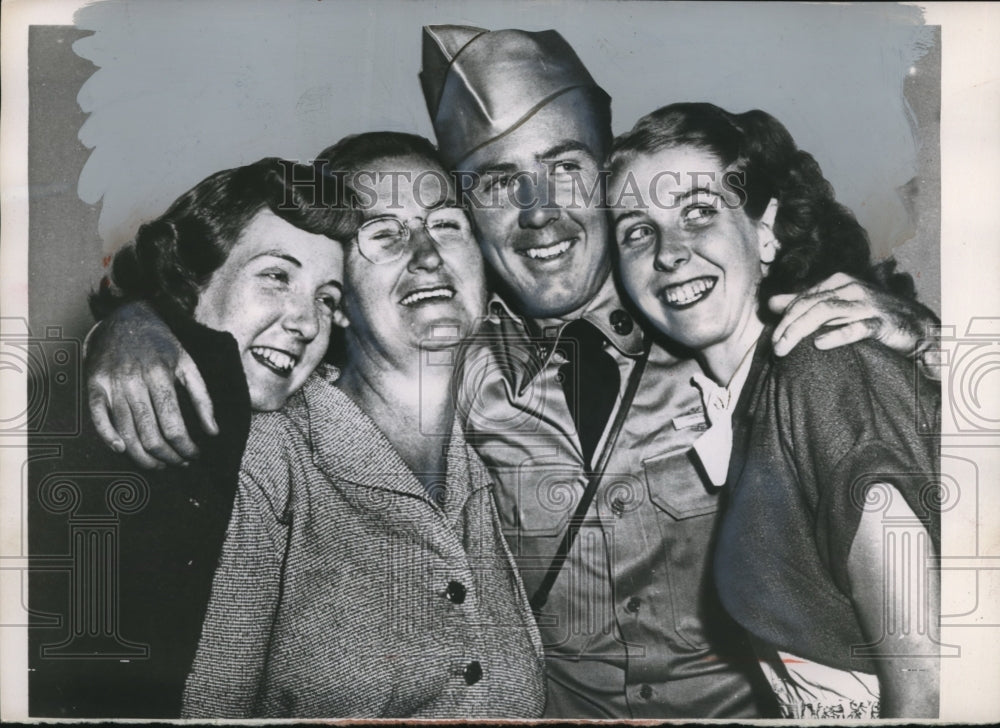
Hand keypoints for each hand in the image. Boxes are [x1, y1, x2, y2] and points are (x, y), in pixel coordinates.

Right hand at [85, 301, 216, 467]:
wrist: (126, 318)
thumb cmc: (161, 344)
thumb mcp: (188, 364)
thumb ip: (202, 398)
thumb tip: (213, 431)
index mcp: (160, 376)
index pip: (174, 425)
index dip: (186, 447)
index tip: (195, 454)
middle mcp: (133, 382)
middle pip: (150, 435)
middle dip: (168, 456)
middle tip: (179, 462)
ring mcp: (111, 385)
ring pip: (125, 433)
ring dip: (143, 456)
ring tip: (159, 464)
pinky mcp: (94, 386)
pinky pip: (97, 419)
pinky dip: (108, 438)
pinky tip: (122, 450)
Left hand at [768, 272, 937, 361]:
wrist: (919, 328)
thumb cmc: (873, 316)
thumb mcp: (837, 305)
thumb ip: (806, 303)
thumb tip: (772, 302)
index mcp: (839, 283)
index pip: (803, 298)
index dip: (784, 317)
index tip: (773, 338)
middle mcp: (851, 289)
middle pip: (810, 305)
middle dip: (788, 326)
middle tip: (775, 348)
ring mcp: (867, 304)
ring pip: (826, 312)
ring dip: (801, 331)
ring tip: (785, 348)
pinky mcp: (882, 322)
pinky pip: (857, 327)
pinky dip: (837, 335)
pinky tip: (819, 344)